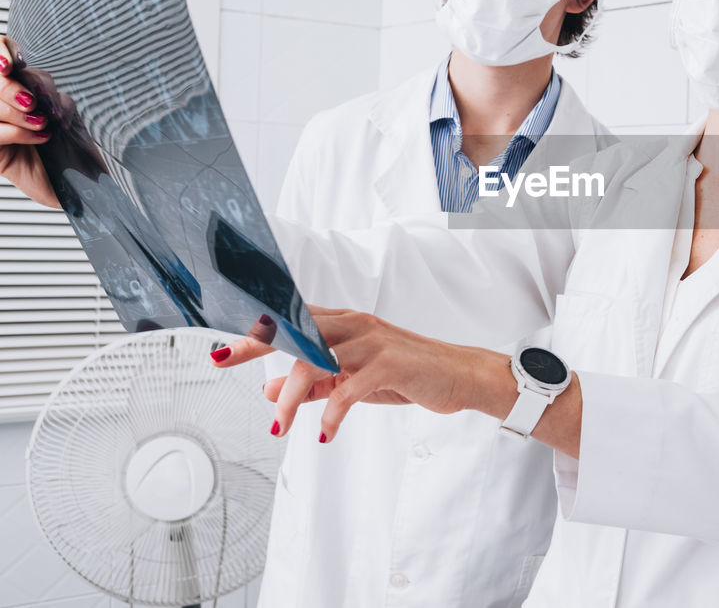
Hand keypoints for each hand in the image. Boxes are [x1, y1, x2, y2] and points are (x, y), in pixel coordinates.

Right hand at [0, 37, 57, 207]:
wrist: (83, 187)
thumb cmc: (73, 150)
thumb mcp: (65, 113)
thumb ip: (46, 93)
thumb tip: (30, 80)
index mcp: (17, 91)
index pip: (1, 53)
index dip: (2, 51)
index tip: (12, 63)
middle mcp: (2, 106)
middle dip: (11, 87)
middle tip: (32, 104)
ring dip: (17, 112)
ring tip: (42, 124)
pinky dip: (18, 132)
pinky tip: (41, 137)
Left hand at [211, 304, 489, 441]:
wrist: (459, 375)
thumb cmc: (408, 373)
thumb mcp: (353, 379)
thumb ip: (313, 385)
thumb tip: (268, 392)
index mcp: (344, 323)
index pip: (292, 319)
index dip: (255, 330)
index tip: (222, 348)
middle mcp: (355, 325)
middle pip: (295, 328)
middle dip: (255, 342)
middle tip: (223, 359)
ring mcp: (372, 342)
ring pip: (315, 360)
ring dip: (290, 397)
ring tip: (280, 427)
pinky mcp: (389, 364)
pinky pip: (348, 388)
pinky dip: (331, 414)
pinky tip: (327, 435)